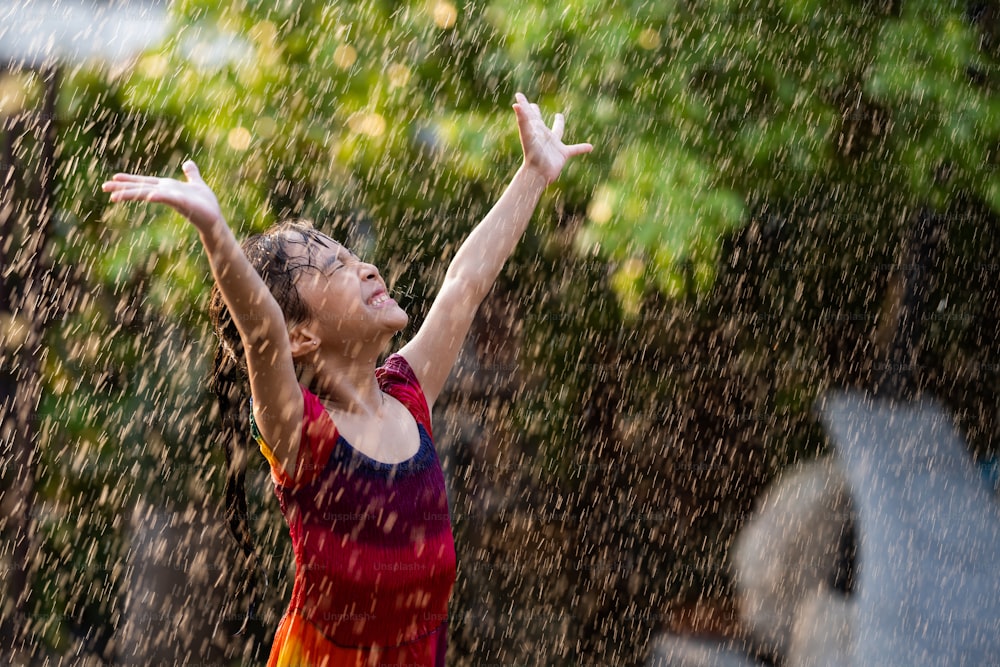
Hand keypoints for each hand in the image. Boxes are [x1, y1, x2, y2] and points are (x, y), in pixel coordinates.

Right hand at [102, 160, 223, 231]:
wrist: (215, 219)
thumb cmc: (206, 204)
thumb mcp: (197, 184)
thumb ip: (192, 174)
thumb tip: (188, 163)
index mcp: (167, 187)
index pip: (145, 181)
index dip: (130, 179)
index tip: (114, 177)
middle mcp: (166, 192)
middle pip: (141, 188)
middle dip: (123, 188)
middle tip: (104, 188)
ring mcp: (172, 197)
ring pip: (148, 193)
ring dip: (131, 194)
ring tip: (114, 196)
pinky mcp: (182, 202)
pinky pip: (167, 198)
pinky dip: (158, 195)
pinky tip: (149, 195)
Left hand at [513, 92, 592, 184]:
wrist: (538, 174)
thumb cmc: (532, 154)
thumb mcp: (527, 134)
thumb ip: (522, 119)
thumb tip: (516, 104)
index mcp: (535, 130)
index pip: (529, 114)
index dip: (524, 105)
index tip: (519, 96)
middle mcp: (543, 135)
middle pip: (539, 121)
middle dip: (536, 113)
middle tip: (534, 106)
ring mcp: (553, 144)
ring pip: (557, 131)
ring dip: (558, 124)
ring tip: (560, 116)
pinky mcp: (563, 154)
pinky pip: (574, 149)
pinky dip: (582, 148)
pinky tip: (590, 147)